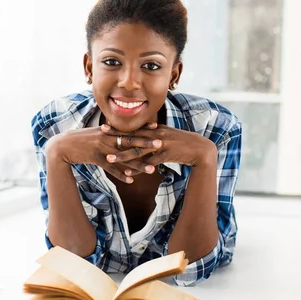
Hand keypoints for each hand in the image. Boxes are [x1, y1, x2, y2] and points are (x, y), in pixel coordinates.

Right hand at [45, 123, 161, 182]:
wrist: (63, 145)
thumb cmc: (79, 140)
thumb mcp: (94, 133)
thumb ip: (107, 133)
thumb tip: (116, 131)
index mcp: (108, 131)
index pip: (128, 129)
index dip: (143, 129)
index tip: (157, 127)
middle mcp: (107, 137)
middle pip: (130, 140)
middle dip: (146, 142)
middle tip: (161, 143)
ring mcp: (101, 148)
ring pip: (123, 157)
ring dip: (138, 164)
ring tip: (152, 169)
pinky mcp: (95, 157)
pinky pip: (111, 168)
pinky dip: (120, 174)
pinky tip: (131, 180)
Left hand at [100, 124, 216, 174]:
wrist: (200, 149)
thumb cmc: (182, 143)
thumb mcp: (167, 136)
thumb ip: (154, 134)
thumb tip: (144, 133)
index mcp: (155, 129)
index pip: (133, 128)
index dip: (119, 128)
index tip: (104, 126)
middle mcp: (156, 134)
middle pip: (132, 136)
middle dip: (115, 137)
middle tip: (100, 136)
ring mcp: (161, 144)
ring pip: (138, 150)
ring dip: (123, 154)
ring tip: (109, 157)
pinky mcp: (166, 154)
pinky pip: (150, 162)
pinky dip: (139, 168)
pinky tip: (129, 173)